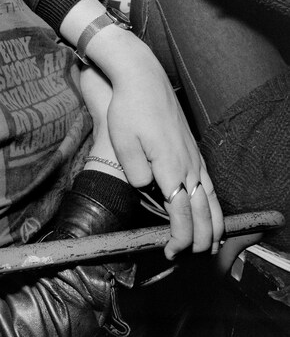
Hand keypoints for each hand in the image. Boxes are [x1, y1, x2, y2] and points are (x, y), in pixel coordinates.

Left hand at [106, 49, 223, 258]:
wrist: (143, 79)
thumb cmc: (128, 110)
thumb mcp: (123, 142)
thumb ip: (135, 172)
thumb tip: (147, 189)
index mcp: (170, 168)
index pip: (180, 215)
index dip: (178, 239)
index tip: (169, 253)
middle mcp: (188, 166)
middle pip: (201, 213)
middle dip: (197, 240)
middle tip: (187, 257)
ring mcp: (194, 158)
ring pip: (211, 201)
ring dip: (211, 226)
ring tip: (208, 246)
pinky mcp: (194, 151)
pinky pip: (209, 186)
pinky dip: (213, 206)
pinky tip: (209, 213)